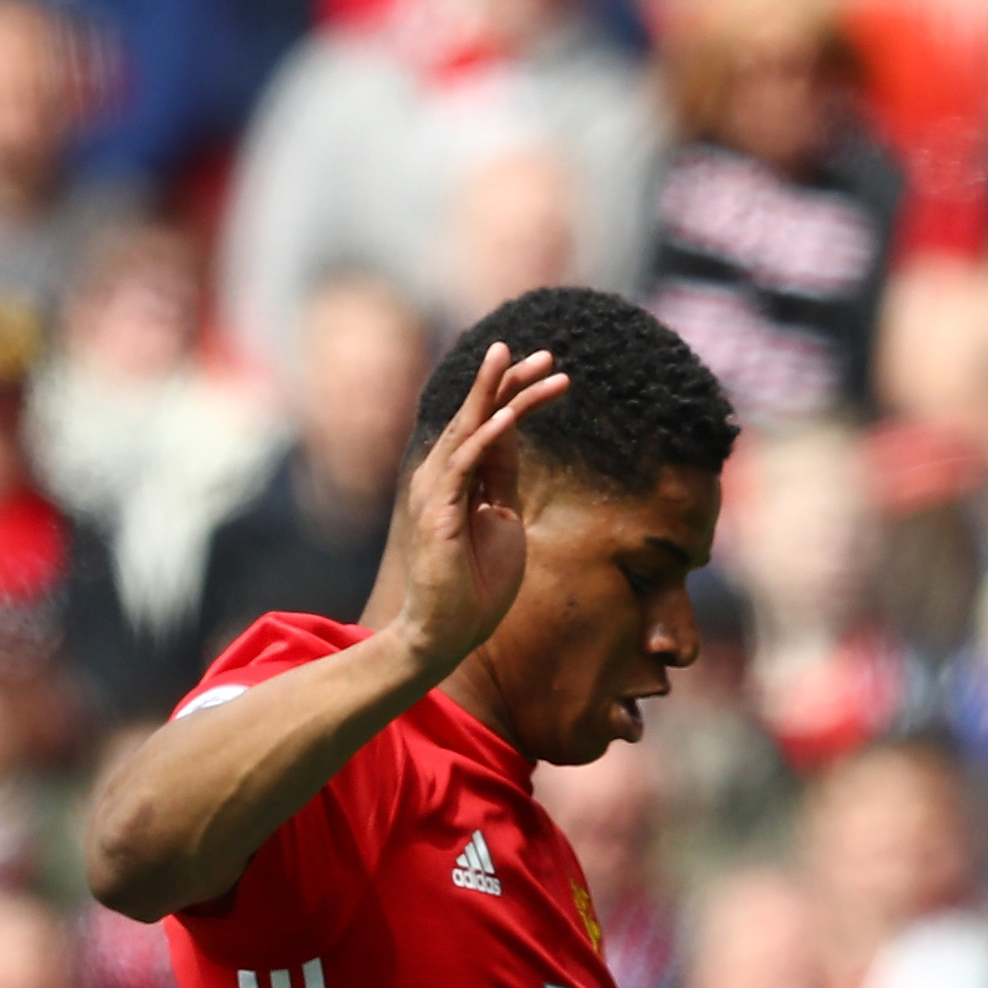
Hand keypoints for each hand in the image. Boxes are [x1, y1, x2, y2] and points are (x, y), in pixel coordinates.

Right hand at [382, 340, 569, 679]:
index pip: (486, 424)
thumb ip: (504, 479)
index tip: (552, 371)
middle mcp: (440, 476)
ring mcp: (436, 492)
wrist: (447, 635)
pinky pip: (465, 464)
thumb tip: (514, 437)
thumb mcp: (503, 520)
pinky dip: (488, 437)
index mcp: (456, 478)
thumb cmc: (476, 587)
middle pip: (476, 414)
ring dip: (501, 393)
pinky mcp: (438, 512)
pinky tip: (511, 415)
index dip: (515, 393)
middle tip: (548, 353)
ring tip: (532, 363)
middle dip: (510, 379)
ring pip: (469, 428)